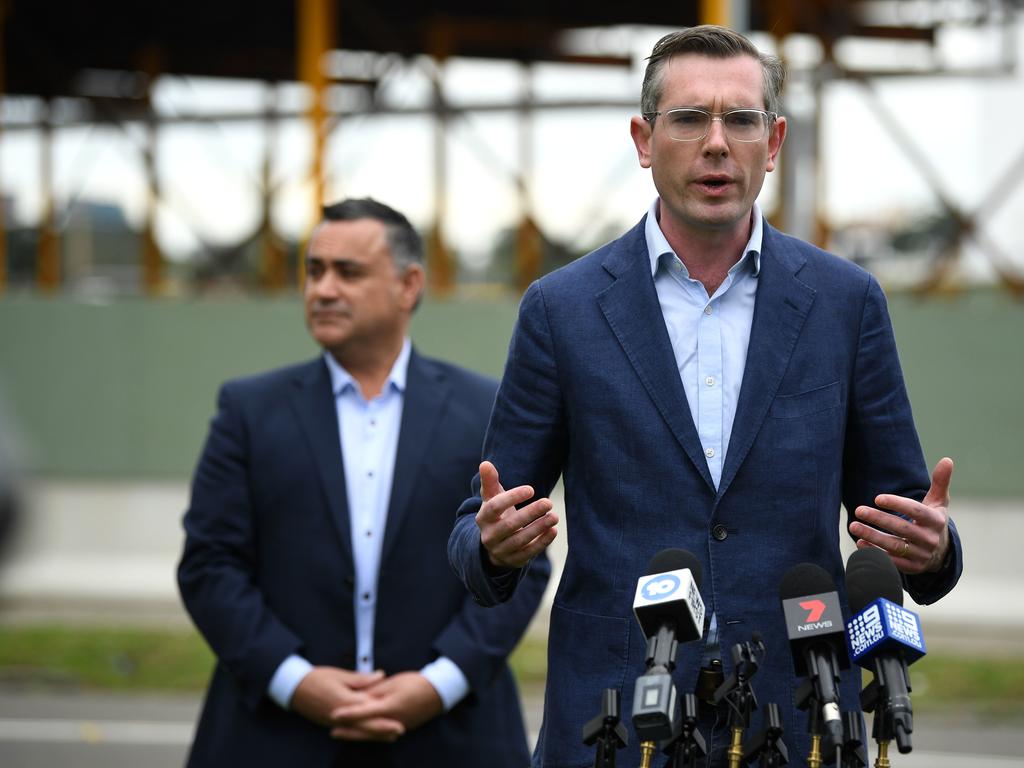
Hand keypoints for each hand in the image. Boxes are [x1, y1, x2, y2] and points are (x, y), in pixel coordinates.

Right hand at [290, 666, 403, 740]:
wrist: (294, 688)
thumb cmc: (317, 678)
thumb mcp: (340, 675)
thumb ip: (362, 679)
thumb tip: (381, 675)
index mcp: (345, 701)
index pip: (369, 711)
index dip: (384, 716)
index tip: (399, 719)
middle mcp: (340, 715)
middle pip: (365, 725)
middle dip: (383, 729)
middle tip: (400, 731)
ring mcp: (334, 722)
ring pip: (357, 730)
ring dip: (374, 733)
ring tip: (390, 736)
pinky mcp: (329, 723)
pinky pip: (348, 730)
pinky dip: (361, 732)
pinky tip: (369, 733)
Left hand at [329, 672, 443, 739]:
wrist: (439, 692)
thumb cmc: (417, 683)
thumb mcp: (394, 683)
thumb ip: (376, 690)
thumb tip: (361, 696)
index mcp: (390, 706)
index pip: (365, 711)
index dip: (348, 714)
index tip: (333, 715)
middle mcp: (393, 720)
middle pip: (367, 728)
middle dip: (349, 731)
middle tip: (332, 731)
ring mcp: (399, 725)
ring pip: (374, 734)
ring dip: (358, 734)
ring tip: (342, 733)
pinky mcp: (403, 726)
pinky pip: (383, 733)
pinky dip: (371, 733)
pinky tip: (362, 733)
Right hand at [475, 460, 557, 568]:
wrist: (495, 545)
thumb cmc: (497, 514)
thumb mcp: (492, 498)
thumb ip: (490, 481)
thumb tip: (485, 463)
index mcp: (484, 518)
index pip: (495, 507)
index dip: (512, 497)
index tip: (531, 489)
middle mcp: (489, 536)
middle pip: (509, 525)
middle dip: (530, 513)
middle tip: (548, 502)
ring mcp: (501, 550)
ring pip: (520, 540)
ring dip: (538, 528)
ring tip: (554, 516)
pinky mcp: (514, 561)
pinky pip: (528, 553)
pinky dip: (542, 542)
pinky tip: (554, 531)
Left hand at [849, 457, 953, 573]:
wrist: (941, 553)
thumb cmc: (933, 520)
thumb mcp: (939, 502)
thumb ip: (940, 482)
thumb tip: (947, 459)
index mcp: (936, 521)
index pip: (916, 511)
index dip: (897, 504)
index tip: (877, 498)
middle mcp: (930, 539)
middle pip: (902, 528)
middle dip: (878, 519)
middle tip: (858, 510)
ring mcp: (921, 555)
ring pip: (894, 546)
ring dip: (872, 536)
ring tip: (853, 525)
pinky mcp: (912, 568)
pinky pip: (891, 562)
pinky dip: (875, 553)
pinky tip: (860, 543)